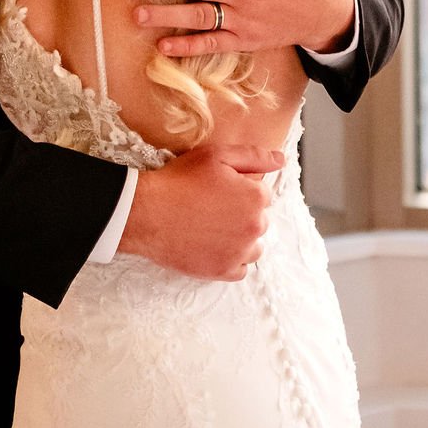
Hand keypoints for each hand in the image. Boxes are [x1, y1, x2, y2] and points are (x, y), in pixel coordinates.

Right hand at [117, 144, 282, 279]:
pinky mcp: (223, 271)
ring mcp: (239, 252)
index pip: (262, 194)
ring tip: (213, 229)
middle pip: (259, 220)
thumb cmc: (180, 181)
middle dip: (242, 214)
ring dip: (240, 239)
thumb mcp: (217, 155)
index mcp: (256, 197)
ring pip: (253, 247)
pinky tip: (213, 248)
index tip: (219, 191)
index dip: (240, 190)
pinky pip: (240, 270)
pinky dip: (231, 261)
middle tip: (212, 209)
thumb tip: (280, 160)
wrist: (147, 213)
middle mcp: (254, 226)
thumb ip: (254, 156)